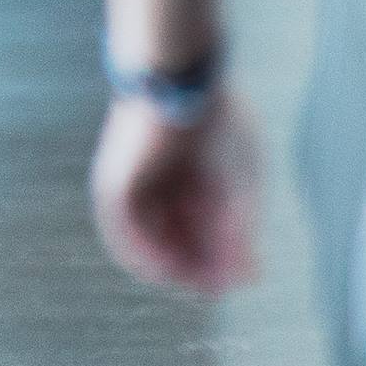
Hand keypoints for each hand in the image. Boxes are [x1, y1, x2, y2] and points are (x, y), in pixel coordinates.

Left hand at [91, 90, 260, 293]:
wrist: (179, 79)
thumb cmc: (218, 122)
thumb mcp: (239, 185)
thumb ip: (241, 232)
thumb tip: (250, 280)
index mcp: (194, 180)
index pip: (205, 236)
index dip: (223, 262)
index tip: (243, 279)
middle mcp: (162, 187)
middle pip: (180, 244)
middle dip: (201, 267)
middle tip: (220, 286)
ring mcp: (136, 187)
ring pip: (154, 243)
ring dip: (177, 267)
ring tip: (198, 282)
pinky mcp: (114, 185)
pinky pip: (125, 234)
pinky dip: (146, 256)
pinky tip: (168, 272)